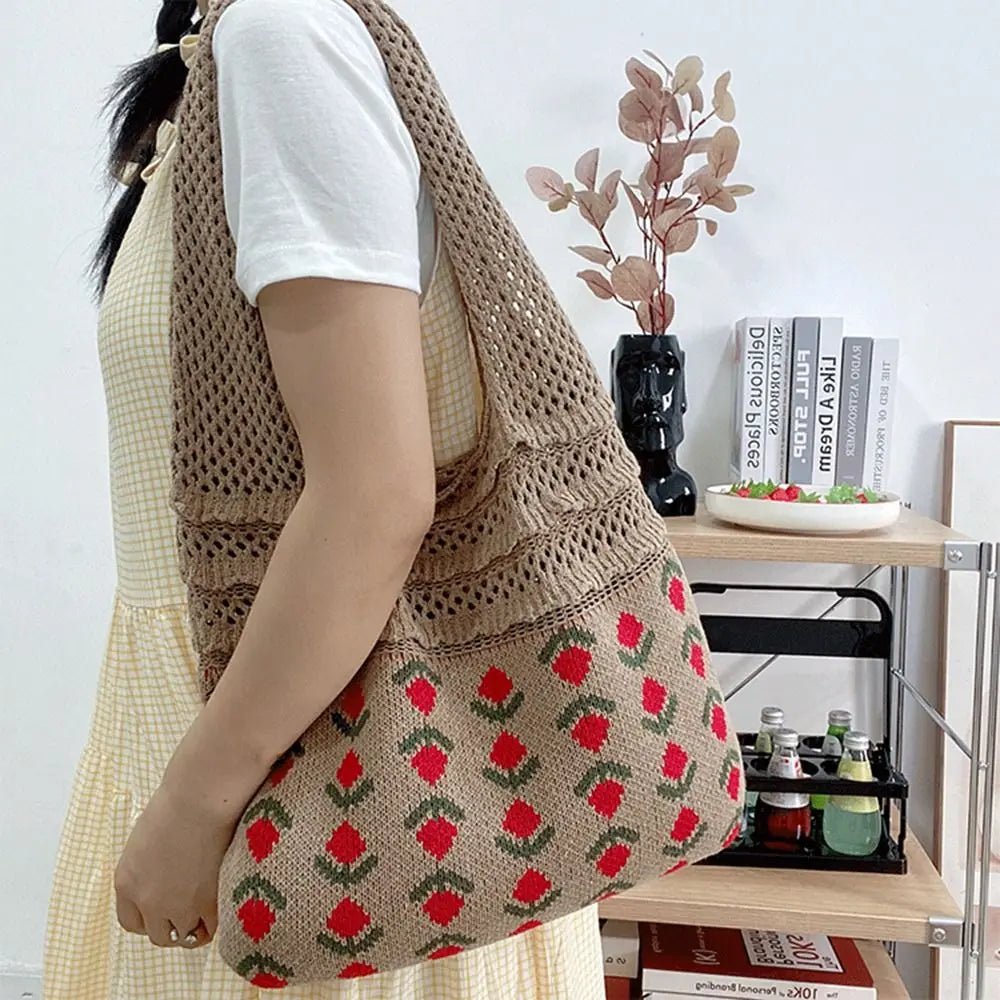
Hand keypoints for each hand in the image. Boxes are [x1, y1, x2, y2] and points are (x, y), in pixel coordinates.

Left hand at [114, 780, 239, 948]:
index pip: (130, 921)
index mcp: (127, 882)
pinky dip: (215, 922)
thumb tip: (163, 870)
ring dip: (194, 925)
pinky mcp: (207, 903)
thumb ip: (148, 864)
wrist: (200, 800)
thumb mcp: (146, 837)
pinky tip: (222, 906)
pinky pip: (210, 928)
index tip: (161, 911)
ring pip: (184, 935)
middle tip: (187, 909)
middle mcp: (148, 901)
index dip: (148, 919)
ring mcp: (178, 906)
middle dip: (171, 924)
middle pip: (157, 934)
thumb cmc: (175, 803)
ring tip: (208, 909)